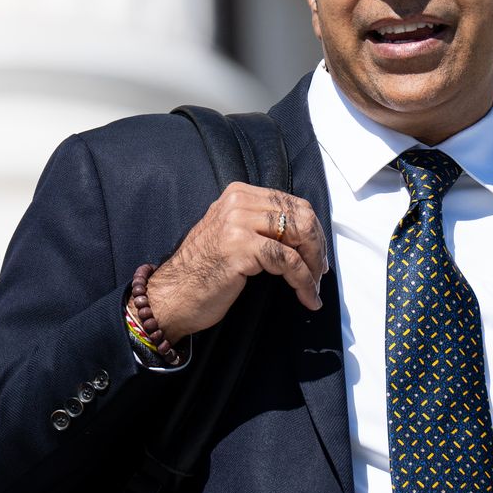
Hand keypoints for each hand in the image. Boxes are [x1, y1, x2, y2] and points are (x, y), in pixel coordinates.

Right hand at [145, 183, 328, 340]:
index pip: (292, 203)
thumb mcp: (231, 235)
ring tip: (314, 288)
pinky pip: (288, 262)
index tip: (318, 256)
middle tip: (320, 273)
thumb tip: (303, 234)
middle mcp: (238, 201)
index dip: (313, 231)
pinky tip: (308, 297)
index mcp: (238, 194)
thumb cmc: (202, 273)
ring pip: (298, 236)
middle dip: (318, 247)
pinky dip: (304, 281)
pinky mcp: (240, 247)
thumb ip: (259, 225)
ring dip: (313, 267)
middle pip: (300, 216)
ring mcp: (238, 222)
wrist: (171, 296)